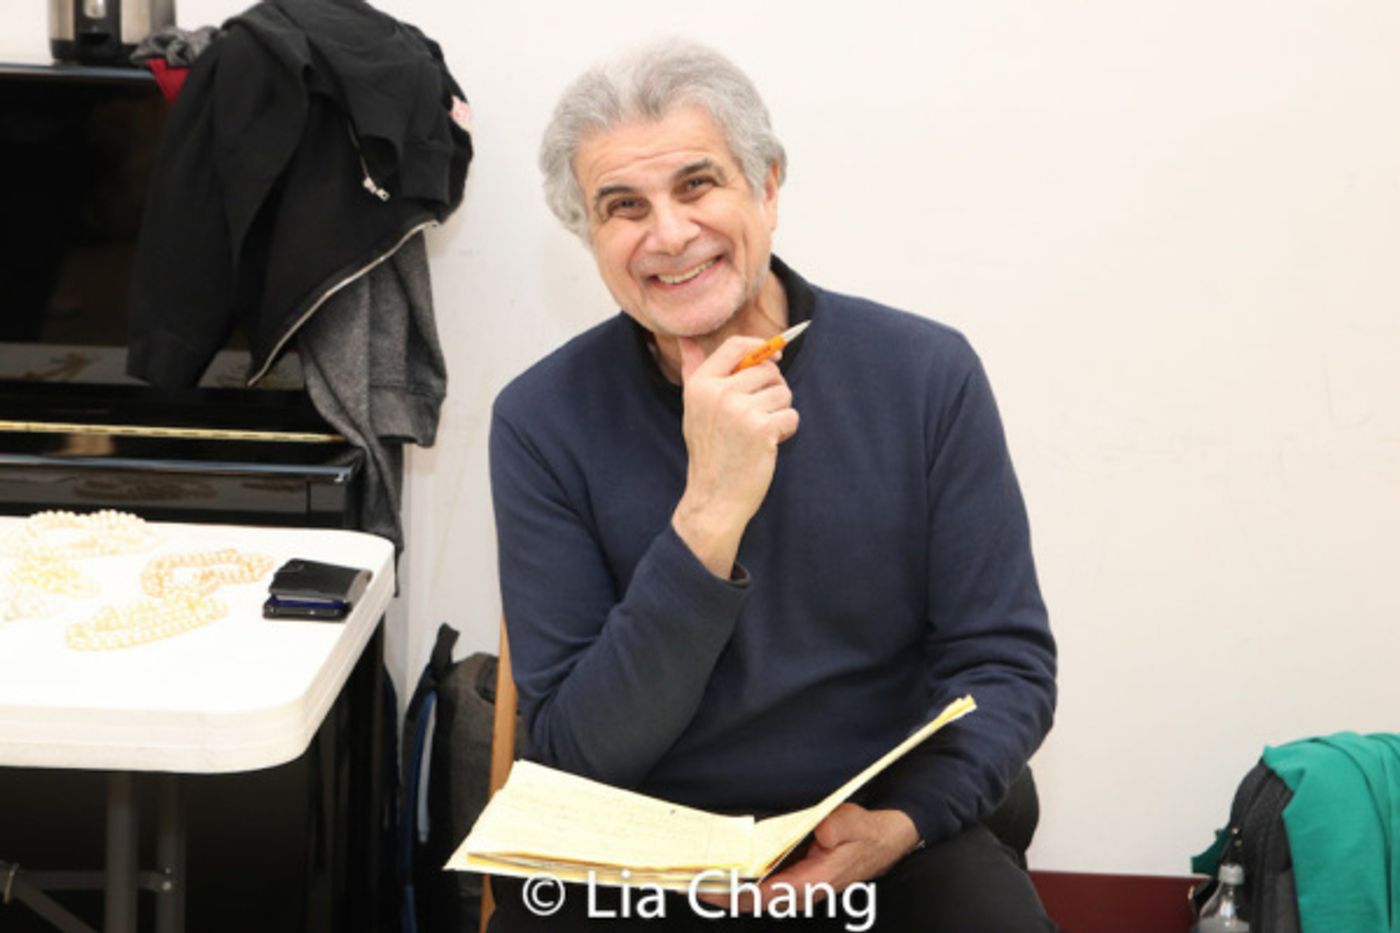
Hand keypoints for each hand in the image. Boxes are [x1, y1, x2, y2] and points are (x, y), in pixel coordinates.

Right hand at [671, 336, 798, 576]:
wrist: (714, 497)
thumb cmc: (709, 451)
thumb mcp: (694, 408)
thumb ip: (693, 371)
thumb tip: (686, 340)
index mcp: (700, 385)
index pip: (736, 346)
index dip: (761, 347)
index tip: (774, 360)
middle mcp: (718, 393)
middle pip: (767, 370)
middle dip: (774, 390)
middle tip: (761, 415)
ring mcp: (740, 410)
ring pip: (783, 393)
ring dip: (780, 412)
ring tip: (761, 432)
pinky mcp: (761, 428)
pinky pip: (791, 415)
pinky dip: (786, 430)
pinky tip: (769, 445)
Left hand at [698, 804, 918, 912]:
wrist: (885, 841)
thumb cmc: (868, 835)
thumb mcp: (856, 824)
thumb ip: (838, 827)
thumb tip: (822, 830)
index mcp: (813, 882)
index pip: (767, 895)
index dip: (736, 895)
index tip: (710, 889)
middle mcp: (802, 890)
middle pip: (754, 900)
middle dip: (723, 893)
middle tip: (691, 883)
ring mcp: (798, 886)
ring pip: (757, 894)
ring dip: (730, 888)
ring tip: (699, 878)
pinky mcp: (796, 878)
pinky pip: (764, 884)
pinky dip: (743, 880)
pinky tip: (725, 869)